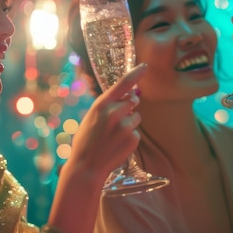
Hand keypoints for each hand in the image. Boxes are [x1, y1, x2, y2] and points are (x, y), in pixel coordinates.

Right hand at [65, 63, 146, 180]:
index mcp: (101, 104)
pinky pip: (136, 132)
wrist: (87, 167)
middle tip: (116, 120)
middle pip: (133, 101)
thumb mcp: (90, 118)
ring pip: (136, 117)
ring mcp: (125, 125)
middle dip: (129, 107)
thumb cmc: (86, 141)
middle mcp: (114, 112)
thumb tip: (129, 99)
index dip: (135, 73)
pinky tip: (117, 145)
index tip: (145, 66)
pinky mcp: (133, 138)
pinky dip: (130, 138)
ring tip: (114, 136)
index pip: (123, 84)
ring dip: (129, 124)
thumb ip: (107, 106)